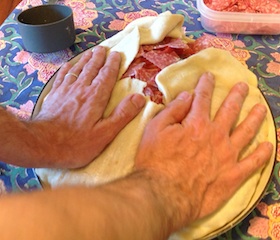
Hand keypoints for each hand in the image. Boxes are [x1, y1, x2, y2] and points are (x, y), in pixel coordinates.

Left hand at [33, 46, 144, 167]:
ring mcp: (66, 90)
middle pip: (92, 68)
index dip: (113, 63)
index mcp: (96, 97)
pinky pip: (62, 76)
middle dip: (99, 57)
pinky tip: (70, 65)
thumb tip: (139, 98)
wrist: (43, 144)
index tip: (116, 53)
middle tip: (104, 48)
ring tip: (91, 52)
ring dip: (85, 59)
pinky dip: (68, 68)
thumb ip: (122, 114)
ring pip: (78, 69)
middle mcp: (81, 89)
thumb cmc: (76, 143)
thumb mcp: (105, 134)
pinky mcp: (54, 95)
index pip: (106, 75)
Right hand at [134, 72, 272, 229]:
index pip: (203, 98)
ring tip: (261, 108)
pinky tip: (268, 146)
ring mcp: (227, 156)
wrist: (164, 194)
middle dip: (236, 96)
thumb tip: (187, 95)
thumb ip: (173, 110)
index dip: (205, 85)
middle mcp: (216, 135)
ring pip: (246, 131)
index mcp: (196, 123)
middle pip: (229, 110)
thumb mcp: (155, 129)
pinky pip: (253, 163)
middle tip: (243, 86)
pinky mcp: (232, 176)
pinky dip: (262, 154)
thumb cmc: (155, 161)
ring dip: (254, 118)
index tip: (209, 76)